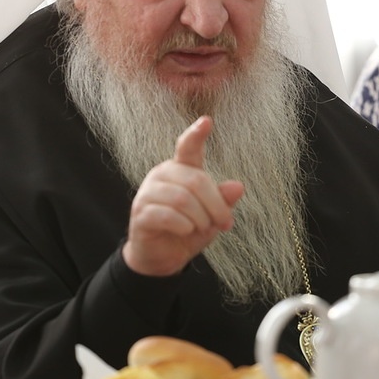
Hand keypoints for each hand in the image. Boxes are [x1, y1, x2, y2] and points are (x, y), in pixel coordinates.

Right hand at [123, 116, 243, 276]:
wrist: (162, 258)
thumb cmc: (188, 230)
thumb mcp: (211, 216)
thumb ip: (222, 201)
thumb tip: (238, 186)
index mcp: (180, 170)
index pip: (187, 147)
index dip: (196, 134)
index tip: (207, 121)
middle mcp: (162, 175)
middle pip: (195, 181)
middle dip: (215, 205)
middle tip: (224, 223)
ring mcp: (148, 193)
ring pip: (182, 199)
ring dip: (200, 218)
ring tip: (200, 228)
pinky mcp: (141, 214)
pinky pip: (168, 215)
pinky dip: (184, 226)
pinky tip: (185, 231)